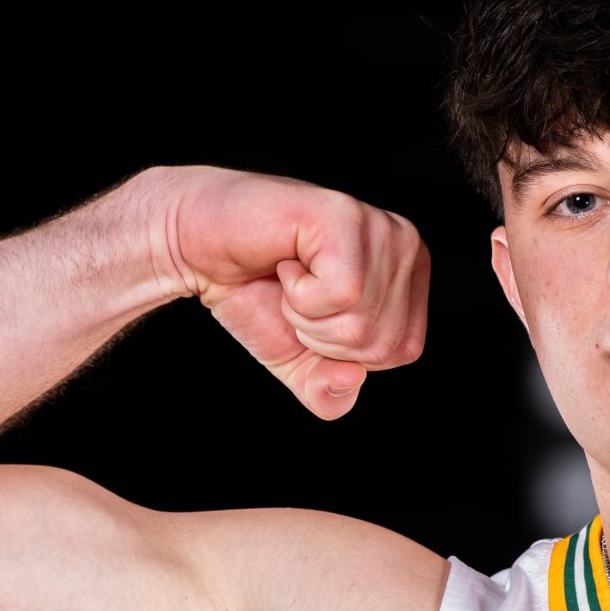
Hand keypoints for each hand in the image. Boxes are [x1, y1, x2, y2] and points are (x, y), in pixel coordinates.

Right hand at [157, 165, 430, 418]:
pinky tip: (287, 262)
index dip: (345, 353)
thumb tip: (351, 378)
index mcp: (410, 277)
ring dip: (306, 314)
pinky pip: (343, 295)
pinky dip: (299, 294)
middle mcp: (408, 246)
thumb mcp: (301, 363)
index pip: (404, 352)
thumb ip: (331, 393)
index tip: (315, 311)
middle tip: (297, 294)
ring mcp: (380, 228)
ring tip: (291, 277)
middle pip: (382, 343)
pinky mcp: (347, 217)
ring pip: (361, 323)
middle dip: (322, 336)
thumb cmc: (255, 294)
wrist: (198, 249)